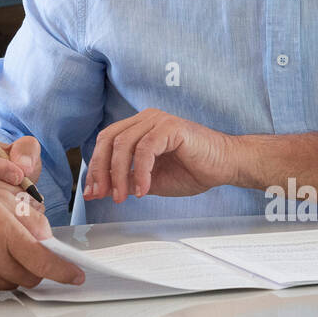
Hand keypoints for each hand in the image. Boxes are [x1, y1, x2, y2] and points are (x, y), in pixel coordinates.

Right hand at [0, 173, 83, 293]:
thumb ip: (27, 220)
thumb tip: (46, 237)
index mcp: (3, 234)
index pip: (43, 262)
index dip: (63, 272)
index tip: (75, 276)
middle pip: (29, 278)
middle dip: (34, 268)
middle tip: (26, 252)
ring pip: (8, 284)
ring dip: (10, 271)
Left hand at [84, 109, 238, 201]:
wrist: (225, 166)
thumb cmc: (193, 170)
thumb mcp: (151, 180)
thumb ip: (127, 180)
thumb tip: (101, 190)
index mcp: (139, 127)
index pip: (107, 142)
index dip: (95, 167)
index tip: (92, 192)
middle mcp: (146, 119)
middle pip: (109, 139)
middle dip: (101, 170)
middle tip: (101, 194)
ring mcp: (158, 120)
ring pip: (123, 144)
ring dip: (118, 174)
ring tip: (124, 197)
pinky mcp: (171, 127)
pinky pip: (145, 149)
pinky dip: (140, 172)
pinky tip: (143, 190)